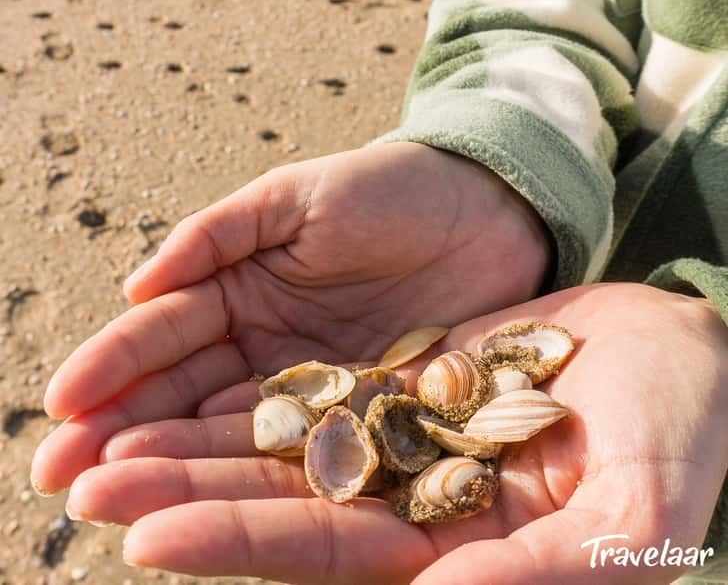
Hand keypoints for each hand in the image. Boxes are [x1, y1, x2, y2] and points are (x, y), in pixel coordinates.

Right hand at [32, 141, 548, 493]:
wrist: (485, 208)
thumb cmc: (387, 189)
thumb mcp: (295, 197)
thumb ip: (218, 234)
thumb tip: (136, 284)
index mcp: (240, 290)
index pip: (164, 333)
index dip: (111, 365)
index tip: (61, 402)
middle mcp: (265, 349)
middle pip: (183, 397)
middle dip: (120, 432)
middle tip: (57, 475)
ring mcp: (314, 390)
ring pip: (232, 435)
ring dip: (173, 466)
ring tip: (109, 499)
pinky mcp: (369, 418)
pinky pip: (308, 453)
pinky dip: (259, 481)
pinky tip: (214, 505)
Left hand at [39, 283, 727, 584]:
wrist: (688, 352)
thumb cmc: (683, 432)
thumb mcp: (633, 514)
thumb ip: (541, 574)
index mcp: (458, 552)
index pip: (326, 554)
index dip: (236, 545)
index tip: (142, 540)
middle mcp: (415, 501)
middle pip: (281, 501)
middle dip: (183, 494)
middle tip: (83, 483)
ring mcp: (407, 434)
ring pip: (286, 441)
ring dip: (200, 438)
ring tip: (111, 435)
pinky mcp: (409, 379)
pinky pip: (319, 380)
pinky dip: (258, 381)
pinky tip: (198, 370)